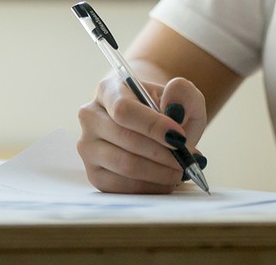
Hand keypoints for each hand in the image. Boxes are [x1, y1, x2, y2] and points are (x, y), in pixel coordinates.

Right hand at [77, 73, 207, 192]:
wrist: (151, 125)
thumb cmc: (165, 109)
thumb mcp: (181, 94)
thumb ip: (182, 92)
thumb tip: (173, 107)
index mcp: (108, 90)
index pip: (123, 109)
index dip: (152, 125)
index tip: (179, 137)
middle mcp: (91, 117)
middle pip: (124, 139)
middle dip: (162, 153)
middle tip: (186, 159)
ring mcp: (89, 147)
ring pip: (124, 165)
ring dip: (159, 172)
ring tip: (180, 170)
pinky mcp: (94, 174)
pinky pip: (122, 186)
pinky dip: (150, 186)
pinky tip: (165, 180)